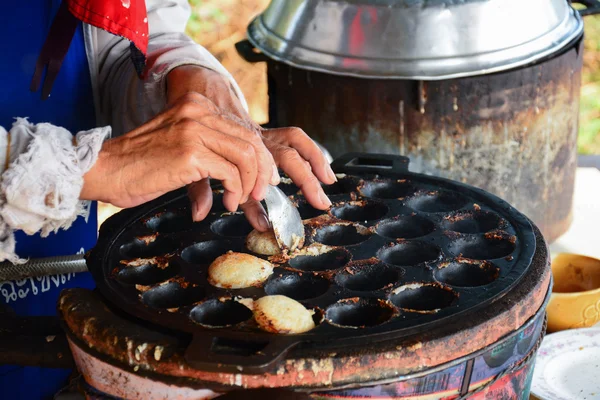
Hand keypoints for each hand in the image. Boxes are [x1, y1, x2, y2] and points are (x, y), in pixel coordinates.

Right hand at [82, 66, 334, 229]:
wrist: (104, 170)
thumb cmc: (138, 165)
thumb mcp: (179, 145)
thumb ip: (208, 149)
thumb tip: (236, 171)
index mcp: (196, 106)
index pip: (243, 128)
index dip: (260, 156)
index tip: (264, 177)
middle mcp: (198, 111)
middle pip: (251, 140)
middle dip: (262, 171)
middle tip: (261, 192)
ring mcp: (194, 130)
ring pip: (245, 156)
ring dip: (249, 183)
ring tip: (239, 200)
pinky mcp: (190, 153)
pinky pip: (230, 172)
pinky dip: (235, 190)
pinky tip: (227, 202)